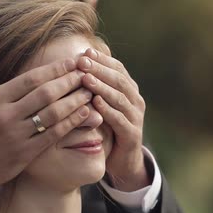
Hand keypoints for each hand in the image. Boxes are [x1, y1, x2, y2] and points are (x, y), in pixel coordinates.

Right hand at [0, 47, 91, 205]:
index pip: (29, 80)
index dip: (53, 69)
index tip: (72, 61)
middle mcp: (6, 117)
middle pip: (45, 94)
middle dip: (69, 81)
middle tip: (87, 72)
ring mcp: (17, 136)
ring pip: (53, 114)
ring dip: (75, 101)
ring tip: (91, 90)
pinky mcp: (26, 154)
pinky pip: (54, 135)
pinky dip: (71, 123)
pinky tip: (85, 113)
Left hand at [77, 48, 149, 191]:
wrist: (122, 160)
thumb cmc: (107, 128)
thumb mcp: (101, 104)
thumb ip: (94, 86)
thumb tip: (76, 60)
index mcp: (129, 89)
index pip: (117, 68)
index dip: (101, 59)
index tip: (84, 52)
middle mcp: (135, 100)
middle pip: (118, 79)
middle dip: (99, 69)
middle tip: (82, 61)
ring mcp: (136, 117)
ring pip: (119, 97)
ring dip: (102, 86)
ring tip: (86, 78)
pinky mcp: (132, 134)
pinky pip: (119, 119)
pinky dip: (107, 110)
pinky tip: (95, 103)